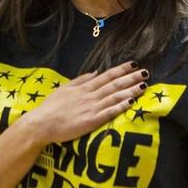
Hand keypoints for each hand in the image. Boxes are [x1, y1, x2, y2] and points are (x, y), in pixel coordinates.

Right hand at [25, 61, 148, 146]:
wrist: (41, 124)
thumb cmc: (50, 108)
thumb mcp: (64, 89)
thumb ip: (81, 80)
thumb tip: (95, 72)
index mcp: (83, 87)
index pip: (106, 76)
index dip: (121, 69)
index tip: (134, 64)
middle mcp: (89, 95)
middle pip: (114, 84)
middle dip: (131, 78)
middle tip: (146, 72)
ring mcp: (91, 108)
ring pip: (114, 96)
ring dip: (130, 90)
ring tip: (144, 85)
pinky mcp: (91, 121)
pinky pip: (109, 112)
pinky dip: (121, 106)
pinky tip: (131, 102)